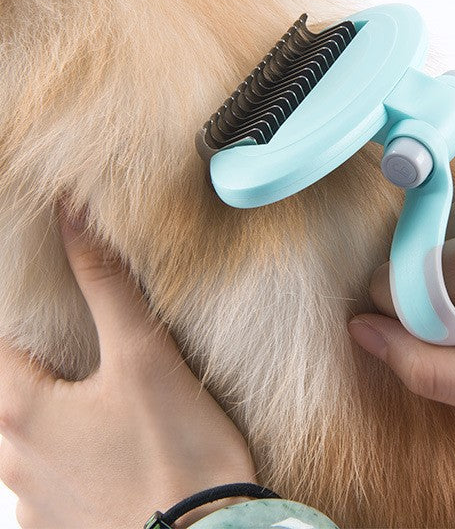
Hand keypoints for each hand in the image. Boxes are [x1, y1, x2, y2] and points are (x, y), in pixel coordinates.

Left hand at [0, 207, 255, 528]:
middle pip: (3, 392)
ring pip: (19, 444)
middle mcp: (13, 461)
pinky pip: (45, 487)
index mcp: (23, 410)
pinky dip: (66, 460)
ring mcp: (34, 505)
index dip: (9, 311)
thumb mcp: (146, 359)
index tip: (36, 297)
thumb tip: (73, 215)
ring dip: (46, 414)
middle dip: (31, 363)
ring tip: (94, 399)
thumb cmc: (178, 454)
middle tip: (71, 346)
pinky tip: (107, 455)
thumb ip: (107, 285)